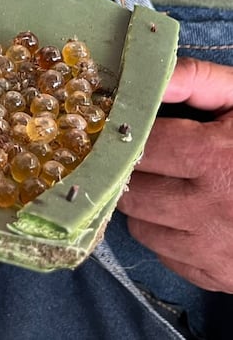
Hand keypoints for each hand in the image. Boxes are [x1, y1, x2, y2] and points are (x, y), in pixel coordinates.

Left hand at [117, 57, 232, 292]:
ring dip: (148, 206)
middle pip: (132, 191)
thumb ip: (197, 81)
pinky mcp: (221, 278)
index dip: (131, 136)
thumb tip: (147, 74)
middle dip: (134, 172)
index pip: (139, 148)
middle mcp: (211, 210)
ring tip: (176, 186)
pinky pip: (166, 256)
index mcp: (217, 159)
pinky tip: (195, 217)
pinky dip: (170, 237)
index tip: (131, 129)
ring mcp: (216, 251)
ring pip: (141, 227)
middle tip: (152, 158)